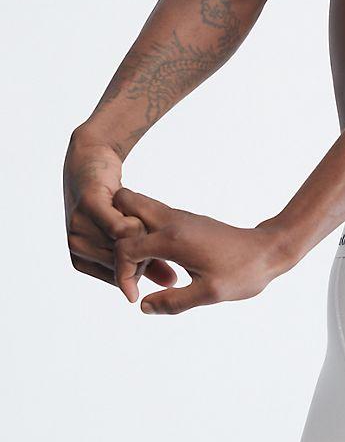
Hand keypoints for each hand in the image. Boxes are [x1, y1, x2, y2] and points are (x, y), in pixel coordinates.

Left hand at [64, 127, 176, 293]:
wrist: (92, 159)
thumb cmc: (111, 201)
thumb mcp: (129, 235)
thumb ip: (145, 260)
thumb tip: (169, 282)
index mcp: (81, 259)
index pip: (120, 279)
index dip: (142, 269)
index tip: (154, 253)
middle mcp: (77, 245)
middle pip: (124, 263)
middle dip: (145, 253)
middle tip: (154, 234)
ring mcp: (79, 225)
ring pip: (125, 245)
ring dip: (143, 234)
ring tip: (145, 220)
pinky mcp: (88, 205)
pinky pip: (120, 227)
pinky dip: (135, 222)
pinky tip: (137, 212)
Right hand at [112, 188, 284, 313]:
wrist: (268, 250)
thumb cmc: (243, 272)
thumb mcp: (210, 294)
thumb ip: (174, 302)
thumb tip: (143, 306)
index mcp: (174, 237)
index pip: (125, 247)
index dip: (122, 274)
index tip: (134, 297)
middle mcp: (173, 220)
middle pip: (125, 203)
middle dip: (114, 234)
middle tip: (129, 266)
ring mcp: (178, 217)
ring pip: (137, 208)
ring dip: (128, 234)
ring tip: (142, 268)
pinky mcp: (184, 221)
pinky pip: (151, 218)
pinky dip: (142, 236)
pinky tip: (156, 263)